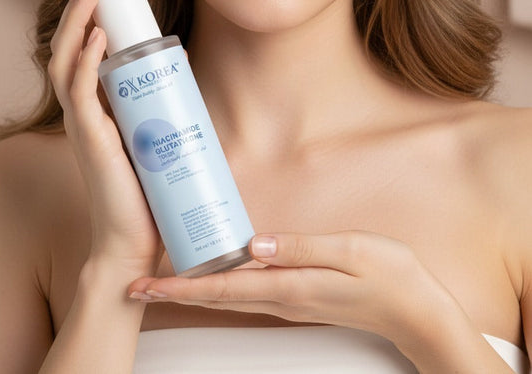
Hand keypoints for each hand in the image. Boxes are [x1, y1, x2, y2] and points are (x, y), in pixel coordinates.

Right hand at [48, 0, 161, 274]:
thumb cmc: (148, 187)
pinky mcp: (89, 138)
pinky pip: (79, 91)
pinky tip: (96, 33)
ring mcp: (82, 121)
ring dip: (79, 17)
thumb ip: (159, 96)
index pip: (85, 45)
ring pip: (67, 58)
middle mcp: (82, 107)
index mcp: (96, 102)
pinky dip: (85, 59)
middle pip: (71, 42)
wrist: (139, 238)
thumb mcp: (154, 127)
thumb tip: (180, 58)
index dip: (94, 9)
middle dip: (85, 1)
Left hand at [127, 230, 453, 345]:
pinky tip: (216, 270)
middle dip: (174, 291)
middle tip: (137, 285)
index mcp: (290, 284)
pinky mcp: (297, 294)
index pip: (223, 287)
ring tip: (164, 277)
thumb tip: (253, 243)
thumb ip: (301, 247)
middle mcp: (282, 296)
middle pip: (217, 295)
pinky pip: (247, 290)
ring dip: (193, 288)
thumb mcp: (350, 250)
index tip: (146, 286)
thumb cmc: (388, 275)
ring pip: (229, 295)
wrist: (414, 309)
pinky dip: (220, 284)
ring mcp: (288, 299)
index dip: (181, 287)